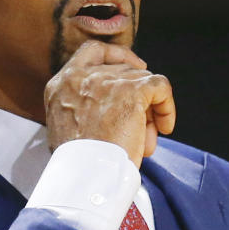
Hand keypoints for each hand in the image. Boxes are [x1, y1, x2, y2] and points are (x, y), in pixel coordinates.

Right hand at [45, 40, 175, 166]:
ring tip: (144, 140)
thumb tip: (115, 108)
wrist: (86, 177)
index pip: (92, 52)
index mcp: (61, 85)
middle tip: (140, 127)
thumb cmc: (79, 165)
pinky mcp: (132, 91)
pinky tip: (164, 128)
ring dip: (149, 112)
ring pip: (143, 82)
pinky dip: (167, 108)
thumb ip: (83, 110)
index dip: (117, 56)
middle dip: (136, 98)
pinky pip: (161, 87)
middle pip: (124, 71)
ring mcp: (107, 81)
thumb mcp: (66, 130)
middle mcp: (81, 76)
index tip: (134, 69)